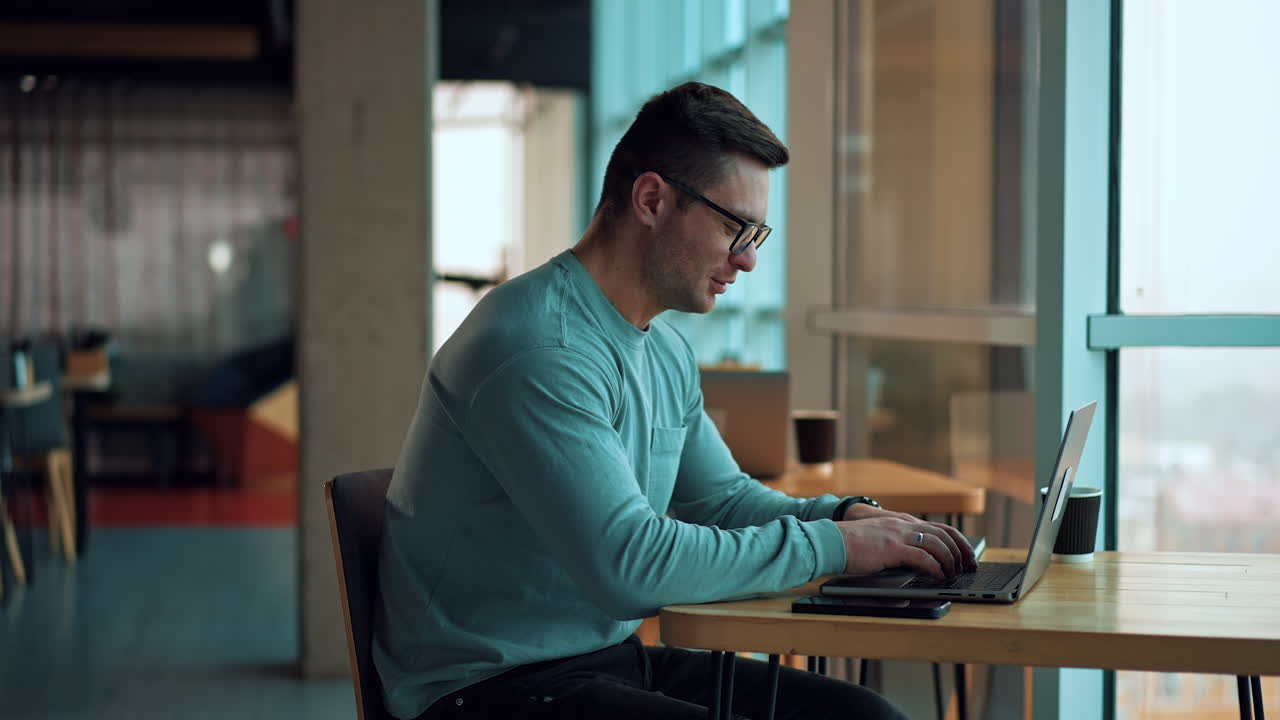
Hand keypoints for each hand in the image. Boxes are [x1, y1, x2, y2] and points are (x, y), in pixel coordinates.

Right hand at [834, 512, 976, 578]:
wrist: (830, 541)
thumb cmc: (850, 546)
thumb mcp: (879, 542)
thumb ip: (898, 547)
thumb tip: (917, 564)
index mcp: (902, 522)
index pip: (939, 528)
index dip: (956, 541)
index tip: (965, 555)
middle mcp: (903, 525)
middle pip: (944, 534)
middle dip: (961, 551)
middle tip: (969, 566)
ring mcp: (898, 535)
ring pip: (937, 544)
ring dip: (950, 560)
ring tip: (955, 573)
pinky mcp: (892, 548)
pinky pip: (922, 557)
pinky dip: (935, 567)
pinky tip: (939, 575)